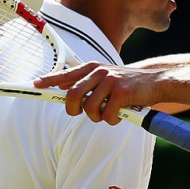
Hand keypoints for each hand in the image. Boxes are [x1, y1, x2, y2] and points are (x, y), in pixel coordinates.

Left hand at [34, 62, 161, 123]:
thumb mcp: (104, 77)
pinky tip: (120, 115)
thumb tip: (61, 86)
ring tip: (107, 113)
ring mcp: (110, 81)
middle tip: (82, 113)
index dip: (49, 80)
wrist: (154, 80)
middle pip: (72, 95)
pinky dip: (112, 120)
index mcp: (92, 68)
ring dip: (97, 117)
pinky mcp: (122, 92)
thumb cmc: (126, 84)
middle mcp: (99, 72)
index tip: (35, 85)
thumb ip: (85, 82)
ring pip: (89, 109)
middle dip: (74, 109)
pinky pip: (107, 115)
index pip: (65, 75)